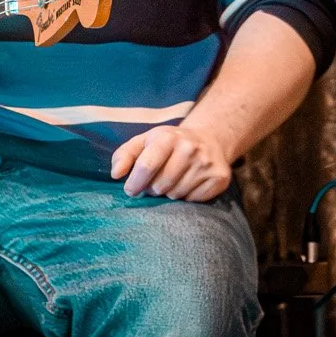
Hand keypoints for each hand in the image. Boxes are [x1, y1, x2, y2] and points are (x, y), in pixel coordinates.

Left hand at [110, 123, 233, 201]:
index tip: (131, 190)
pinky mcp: (219, 177)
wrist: (209, 139)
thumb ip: (124, 155)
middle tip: (156, 182)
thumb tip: (116, 174)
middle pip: (160, 185)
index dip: (135, 182)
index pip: (146, 165)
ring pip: (176, 194)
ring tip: (173, 181)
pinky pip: (193, 200)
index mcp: (168, 137)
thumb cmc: (169, 144)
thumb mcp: (145, 142)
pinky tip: (188, 184)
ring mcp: (207, 163)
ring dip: (169, 193)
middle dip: (153, 189)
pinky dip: (186, 197)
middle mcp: (190, 148)